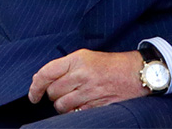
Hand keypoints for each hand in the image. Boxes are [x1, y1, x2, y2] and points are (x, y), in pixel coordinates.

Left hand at [28, 49, 145, 113]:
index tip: (34, 95)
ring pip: (61, 105)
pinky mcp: (97, 103)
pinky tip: (84, 104)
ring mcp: (90, 90)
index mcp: (78, 59)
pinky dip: (75, 111)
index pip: (46, 74)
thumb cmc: (111, 65)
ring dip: (64, 105)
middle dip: (55, 95)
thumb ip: (65, 67)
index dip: (35, 87)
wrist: (138, 72)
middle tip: (67, 91)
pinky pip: (75, 113)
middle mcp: (82, 74)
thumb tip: (40, 81)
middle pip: (52, 92)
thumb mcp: (88, 57)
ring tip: (75, 99)